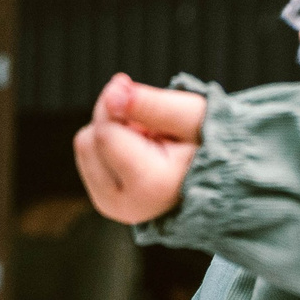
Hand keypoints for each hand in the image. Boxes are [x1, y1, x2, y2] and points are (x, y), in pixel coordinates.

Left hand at [75, 73, 205, 224]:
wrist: (214, 176)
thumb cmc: (207, 141)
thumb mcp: (191, 115)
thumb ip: (152, 104)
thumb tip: (111, 94)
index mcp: (149, 185)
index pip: (104, 133)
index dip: (117, 104)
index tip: (140, 95)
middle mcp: (123, 204)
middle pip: (88, 139)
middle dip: (114, 117)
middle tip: (151, 124)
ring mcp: (109, 205)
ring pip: (85, 145)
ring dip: (112, 130)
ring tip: (148, 139)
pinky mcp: (103, 201)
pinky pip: (88, 156)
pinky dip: (109, 144)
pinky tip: (138, 149)